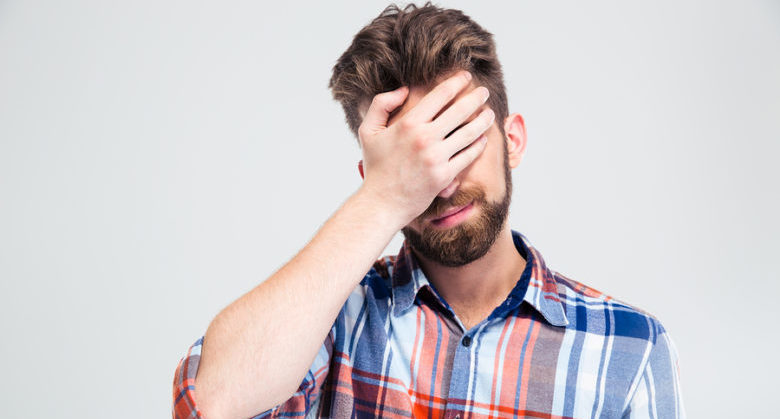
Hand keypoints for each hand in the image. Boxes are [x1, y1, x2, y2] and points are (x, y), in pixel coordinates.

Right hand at [357, 70, 495, 226]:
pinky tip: (483, 139)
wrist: (381, 203)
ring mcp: (437, 158)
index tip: (465, 77)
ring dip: (483, 120)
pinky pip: (468, 156)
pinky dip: (479, 145)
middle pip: (460, 111)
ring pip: (469, 133)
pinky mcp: (445, 176)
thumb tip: (404, 90)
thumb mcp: (368, 131)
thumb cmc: (375, 167)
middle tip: (484, 92)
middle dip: (476, 98)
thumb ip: (381, 104)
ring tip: (489, 113)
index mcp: (408, 123)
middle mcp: (425, 138)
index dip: (456, 83)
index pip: (440, 96)